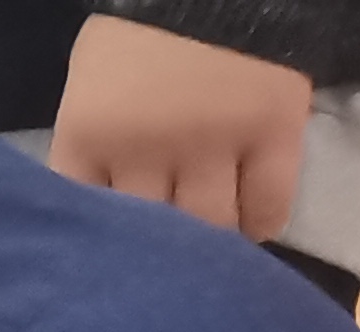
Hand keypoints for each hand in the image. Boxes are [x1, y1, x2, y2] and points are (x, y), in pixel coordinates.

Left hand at [49, 17, 310, 239]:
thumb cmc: (138, 42)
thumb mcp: (89, 98)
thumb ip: (90, 159)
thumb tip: (104, 232)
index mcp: (88, 139)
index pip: (88, 228)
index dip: (106, 250)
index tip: (120, 261)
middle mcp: (146, 149)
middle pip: (152, 238)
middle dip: (160, 254)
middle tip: (171, 260)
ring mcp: (212, 141)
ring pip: (211, 229)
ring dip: (212, 244)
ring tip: (215, 243)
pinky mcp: (272, 129)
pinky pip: (268, 207)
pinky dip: (261, 222)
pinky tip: (253, 220)